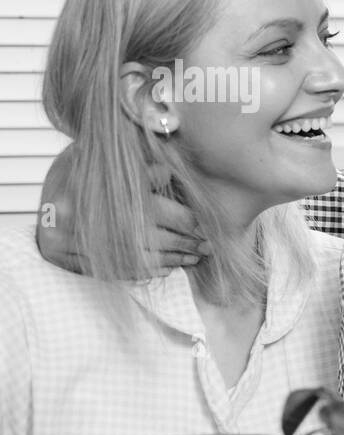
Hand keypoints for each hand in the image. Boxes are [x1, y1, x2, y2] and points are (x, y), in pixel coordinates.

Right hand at [36, 148, 208, 275]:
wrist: (44, 207)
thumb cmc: (79, 179)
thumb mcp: (109, 164)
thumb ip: (139, 169)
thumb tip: (167, 171)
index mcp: (112, 198)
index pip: (164, 213)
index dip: (189, 222)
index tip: (204, 227)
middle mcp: (102, 225)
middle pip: (159, 239)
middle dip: (188, 244)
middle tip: (207, 247)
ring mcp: (90, 246)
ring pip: (144, 258)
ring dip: (174, 260)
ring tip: (194, 258)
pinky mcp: (84, 262)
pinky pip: (124, 271)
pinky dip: (150, 270)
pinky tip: (168, 268)